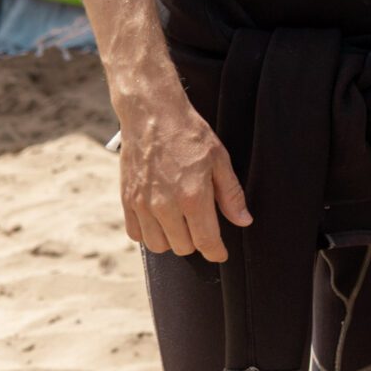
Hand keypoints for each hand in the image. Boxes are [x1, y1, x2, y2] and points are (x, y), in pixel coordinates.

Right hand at [117, 86, 249, 260]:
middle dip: (197, 242)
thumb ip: (231, 194)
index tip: (220, 254)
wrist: (153, 117)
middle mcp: (165, 206)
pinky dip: (148, 234)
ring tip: (182, 224)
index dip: (216, 252)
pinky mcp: (126, 201)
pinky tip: (160, 220)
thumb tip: (243, 220)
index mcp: (193, 197)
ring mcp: (142, 205)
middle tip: (203, 226)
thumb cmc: (190, 135)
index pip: (206, 241)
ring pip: (158, 246)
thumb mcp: (220, 160)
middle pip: (182, 247)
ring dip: (172, 240)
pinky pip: (136, 234)